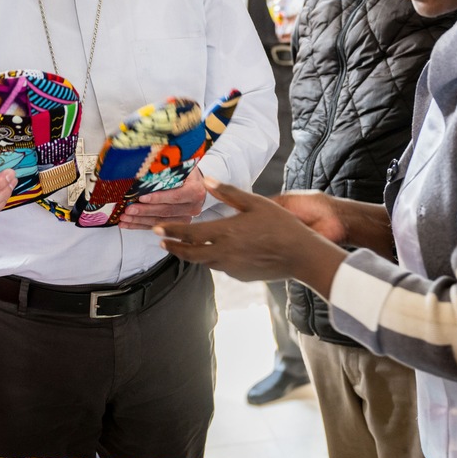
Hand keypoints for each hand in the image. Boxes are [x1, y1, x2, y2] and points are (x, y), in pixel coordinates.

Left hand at [118, 167, 206, 229]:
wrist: (195, 183)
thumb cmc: (185, 172)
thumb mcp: (179, 166)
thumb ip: (166, 170)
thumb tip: (144, 171)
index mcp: (196, 191)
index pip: (175, 196)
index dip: (158, 198)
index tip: (142, 197)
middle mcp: (193, 207)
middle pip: (166, 211)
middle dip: (144, 211)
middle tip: (128, 210)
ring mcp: (186, 218)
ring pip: (160, 221)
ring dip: (139, 220)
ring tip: (124, 218)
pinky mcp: (177, 224)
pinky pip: (156, 225)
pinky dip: (140, 225)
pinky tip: (128, 224)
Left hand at [155, 177, 345, 295]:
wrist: (300, 255)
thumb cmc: (280, 225)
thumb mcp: (255, 203)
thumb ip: (228, 192)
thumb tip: (206, 181)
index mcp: (226, 233)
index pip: (190, 234)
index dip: (171, 231)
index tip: (157, 229)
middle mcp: (224, 253)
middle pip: (190, 253)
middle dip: (174, 247)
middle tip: (162, 242)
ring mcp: (232, 267)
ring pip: (204, 262)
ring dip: (192, 254)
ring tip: (185, 247)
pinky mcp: (241, 276)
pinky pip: (221, 267)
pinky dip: (213, 260)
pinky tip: (217, 253)